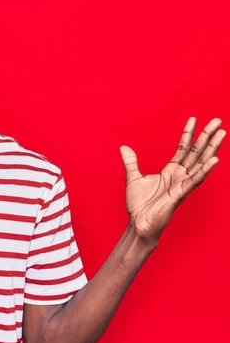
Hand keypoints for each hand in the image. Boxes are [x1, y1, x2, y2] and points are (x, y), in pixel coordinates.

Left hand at [120, 117, 224, 242]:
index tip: (193, 119)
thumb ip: (131, 162)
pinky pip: (195, 180)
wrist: (139, 223)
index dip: (188, 134)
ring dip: (211, 148)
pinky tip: (215, 159)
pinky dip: (205, 169)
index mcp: (170, 171)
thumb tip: (124, 147)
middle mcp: (179, 176)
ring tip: (222, 133)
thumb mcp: (133, 178)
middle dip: (207, 136)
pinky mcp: (180, 194)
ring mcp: (182, 184)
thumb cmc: (139, 205)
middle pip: (196, 152)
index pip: (182, 148)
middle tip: (217, 120)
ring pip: (200, 162)